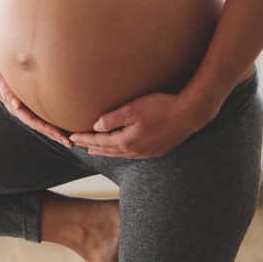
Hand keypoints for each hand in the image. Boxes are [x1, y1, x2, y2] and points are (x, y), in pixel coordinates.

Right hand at [0, 53, 72, 148]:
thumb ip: (6, 92)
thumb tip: (16, 105)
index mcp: (15, 108)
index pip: (32, 121)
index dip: (46, 129)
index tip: (59, 135)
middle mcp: (22, 111)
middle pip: (40, 127)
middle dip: (54, 135)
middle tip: (70, 144)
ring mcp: (27, 109)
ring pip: (43, 123)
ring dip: (56, 133)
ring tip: (71, 141)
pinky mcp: (32, 104)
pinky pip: (44, 116)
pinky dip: (54, 123)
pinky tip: (66, 127)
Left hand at [67, 91, 209, 158]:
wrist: (190, 114)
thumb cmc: (161, 107)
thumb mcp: (133, 109)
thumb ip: (112, 118)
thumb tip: (96, 125)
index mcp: (127, 141)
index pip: (100, 142)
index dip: (85, 139)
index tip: (72, 137)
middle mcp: (136, 150)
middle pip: (108, 150)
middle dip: (92, 147)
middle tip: (78, 144)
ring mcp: (147, 152)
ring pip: (120, 154)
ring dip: (106, 151)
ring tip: (94, 149)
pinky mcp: (157, 150)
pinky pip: (132, 154)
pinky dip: (121, 152)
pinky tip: (121, 149)